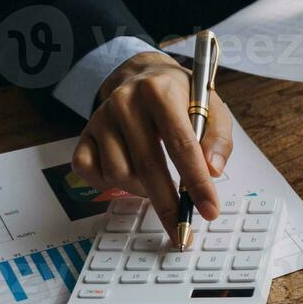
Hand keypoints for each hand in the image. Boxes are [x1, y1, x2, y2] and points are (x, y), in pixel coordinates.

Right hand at [72, 52, 231, 232]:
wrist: (141, 75)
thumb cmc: (181, 97)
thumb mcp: (212, 108)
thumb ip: (218, 138)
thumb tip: (212, 170)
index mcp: (160, 93)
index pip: (181, 145)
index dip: (197, 182)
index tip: (209, 210)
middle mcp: (124, 103)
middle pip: (148, 166)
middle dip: (168, 204)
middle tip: (183, 228)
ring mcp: (100, 119)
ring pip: (119, 174)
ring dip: (141, 190)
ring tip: (157, 181)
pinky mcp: (84, 134)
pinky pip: (90, 172)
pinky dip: (109, 184)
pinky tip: (129, 177)